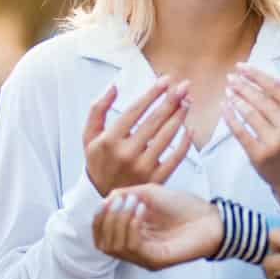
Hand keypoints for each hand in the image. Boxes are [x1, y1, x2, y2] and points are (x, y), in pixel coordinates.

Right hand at [84, 76, 192, 195]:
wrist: (103, 198)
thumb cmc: (98, 162)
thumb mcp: (89, 136)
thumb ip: (97, 109)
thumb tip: (114, 87)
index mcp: (110, 140)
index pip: (135, 110)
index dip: (152, 93)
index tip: (165, 80)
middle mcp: (126, 154)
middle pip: (154, 121)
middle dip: (171, 100)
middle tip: (184, 86)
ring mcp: (142, 168)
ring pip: (167, 136)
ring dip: (180, 116)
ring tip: (187, 101)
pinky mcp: (155, 180)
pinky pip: (175, 158)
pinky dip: (185, 143)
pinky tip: (190, 129)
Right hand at [92, 183, 222, 269]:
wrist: (211, 218)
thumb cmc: (183, 207)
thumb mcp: (149, 193)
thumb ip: (125, 195)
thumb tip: (105, 201)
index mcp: (131, 236)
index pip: (101, 237)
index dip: (98, 220)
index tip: (105, 202)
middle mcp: (135, 250)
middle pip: (104, 244)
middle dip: (108, 219)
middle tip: (122, 201)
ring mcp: (145, 257)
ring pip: (117, 246)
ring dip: (120, 220)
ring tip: (135, 203)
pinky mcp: (157, 260)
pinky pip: (135, 247)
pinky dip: (133, 226)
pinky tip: (142, 210)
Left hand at [224, 62, 279, 211]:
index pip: (277, 88)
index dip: (257, 76)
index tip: (243, 67)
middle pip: (261, 100)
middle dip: (243, 86)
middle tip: (231, 76)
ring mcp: (274, 143)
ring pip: (250, 114)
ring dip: (236, 99)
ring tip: (228, 89)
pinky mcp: (259, 156)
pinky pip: (241, 132)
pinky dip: (230, 118)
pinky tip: (224, 107)